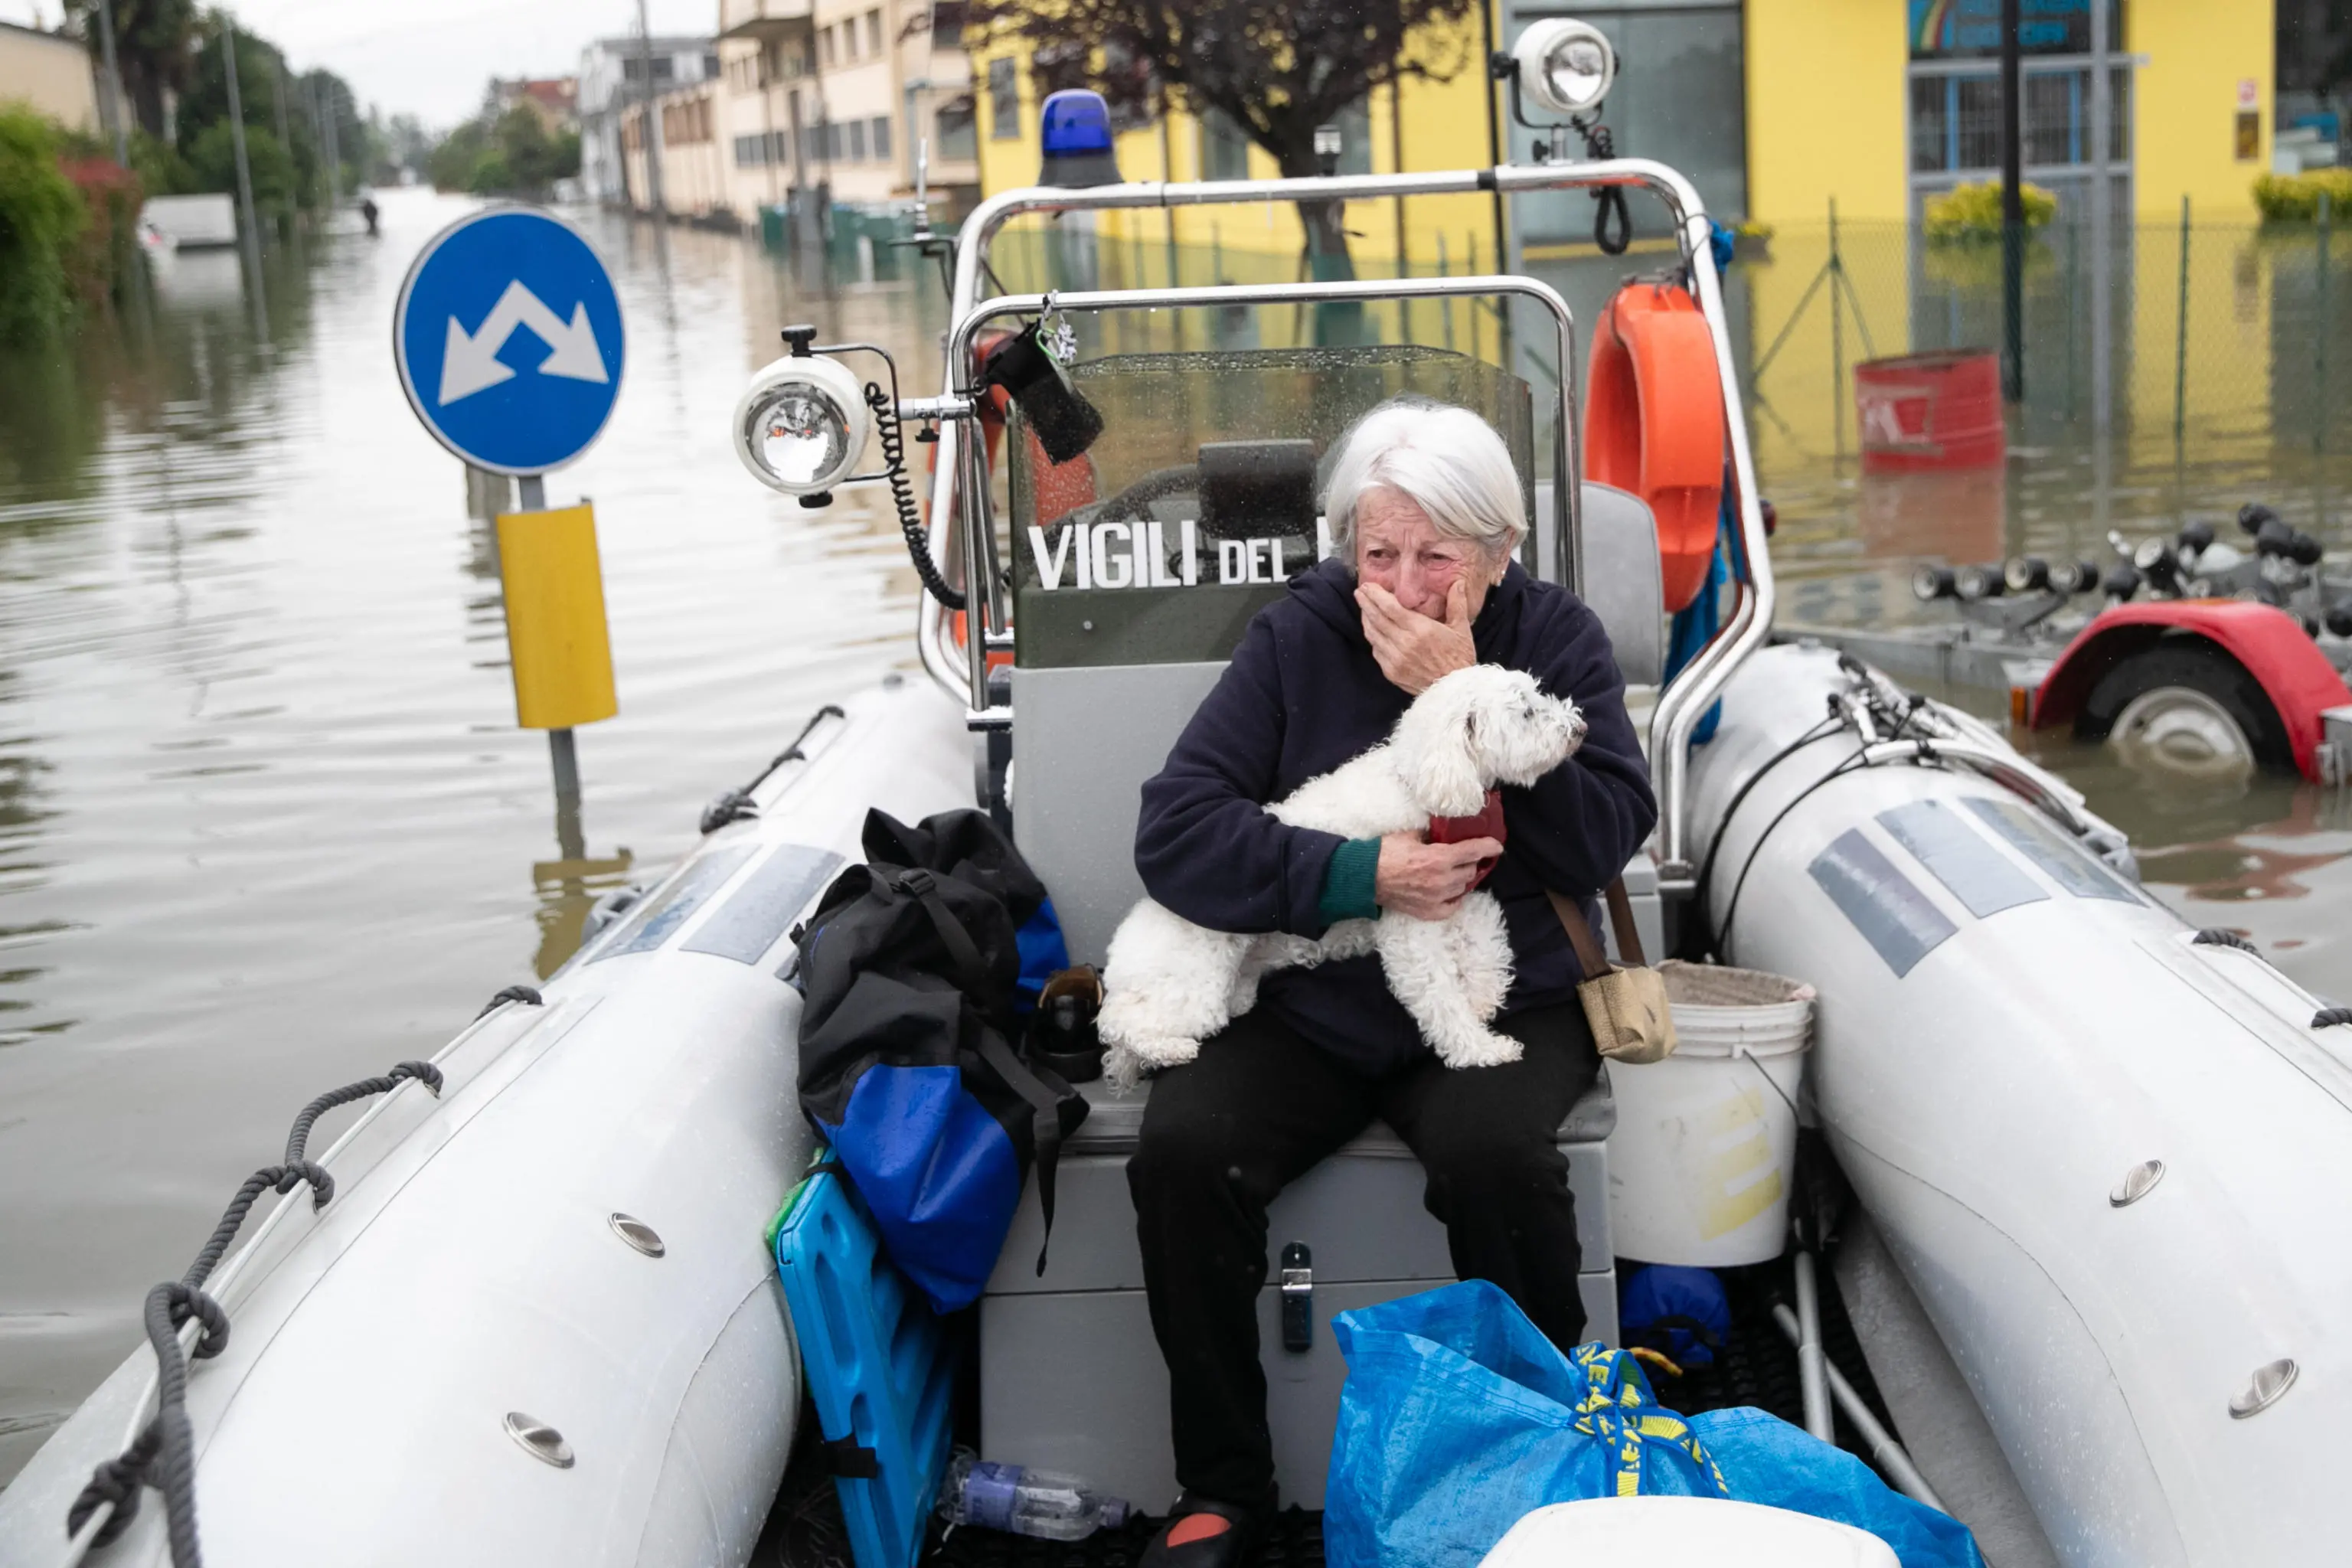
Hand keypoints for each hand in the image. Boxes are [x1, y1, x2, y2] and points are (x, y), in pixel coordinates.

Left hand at [1356, 577, 1476, 694]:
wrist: (1454, 691)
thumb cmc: (1460, 658)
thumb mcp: (1461, 629)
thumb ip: (1457, 604)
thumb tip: (1458, 582)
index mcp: (1420, 629)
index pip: (1389, 607)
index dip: (1375, 595)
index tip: (1368, 585)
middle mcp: (1404, 643)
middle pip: (1376, 618)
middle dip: (1365, 602)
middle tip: (1359, 591)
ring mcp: (1395, 659)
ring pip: (1373, 634)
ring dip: (1365, 619)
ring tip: (1363, 607)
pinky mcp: (1391, 672)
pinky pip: (1376, 651)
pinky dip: (1372, 638)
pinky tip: (1372, 630)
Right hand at [1375, 832, 1502, 920]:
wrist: (1365, 878)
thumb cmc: (1385, 853)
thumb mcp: (1410, 835)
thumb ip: (1430, 835)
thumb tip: (1442, 831)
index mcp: (1439, 858)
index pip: (1474, 851)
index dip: (1488, 846)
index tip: (1497, 845)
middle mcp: (1442, 879)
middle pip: (1470, 870)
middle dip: (1469, 862)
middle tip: (1463, 856)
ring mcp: (1437, 898)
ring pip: (1463, 887)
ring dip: (1461, 878)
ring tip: (1453, 872)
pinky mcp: (1428, 911)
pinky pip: (1452, 906)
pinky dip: (1454, 898)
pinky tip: (1450, 892)